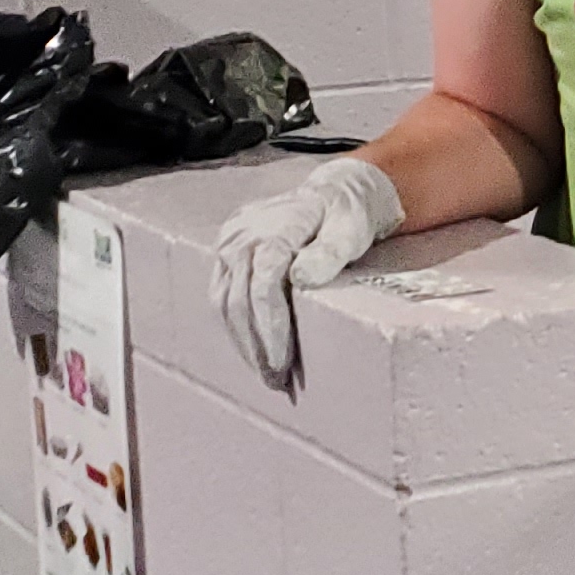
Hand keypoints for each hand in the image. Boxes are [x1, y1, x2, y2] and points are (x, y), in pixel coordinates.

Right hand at [209, 157, 404, 387]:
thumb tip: (301, 278)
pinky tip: (253, 349)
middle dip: (256, 346)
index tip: (282, 363)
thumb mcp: (352, 228)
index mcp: (275, 229)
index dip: (270, 328)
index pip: (263, 287)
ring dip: (242, 342)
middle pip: (239, 300)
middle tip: (276, 382)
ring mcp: (230, 242)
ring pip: (223, 301)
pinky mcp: (227, 252)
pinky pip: (221, 294)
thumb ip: (331, 251)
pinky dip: (235, 326)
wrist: (336, 192)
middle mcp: (243, 235)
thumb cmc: (349, 214)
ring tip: (266, 374)